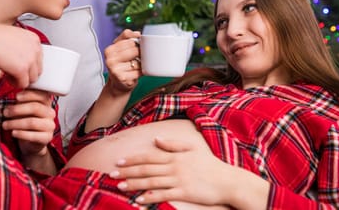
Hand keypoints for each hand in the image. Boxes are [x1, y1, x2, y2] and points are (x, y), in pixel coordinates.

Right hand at [0, 13, 42, 88]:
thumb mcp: (15, 38)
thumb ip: (24, 48)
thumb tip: (24, 60)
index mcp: (35, 40)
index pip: (39, 59)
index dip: (28, 65)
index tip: (19, 66)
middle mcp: (36, 49)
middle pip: (37, 70)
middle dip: (26, 73)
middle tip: (14, 72)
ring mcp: (30, 60)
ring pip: (32, 79)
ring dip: (21, 79)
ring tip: (9, 74)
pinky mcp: (22, 70)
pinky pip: (23, 84)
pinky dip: (14, 83)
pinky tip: (6, 77)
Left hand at [2, 89, 55, 156]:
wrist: (31, 141)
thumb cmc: (26, 121)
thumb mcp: (23, 109)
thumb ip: (21, 102)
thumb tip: (11, 96)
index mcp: (46, 103)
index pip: (41, 95)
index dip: (28, 95)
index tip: (16, 97)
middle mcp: (50, 113)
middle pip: (35, 108)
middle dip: (17, 110)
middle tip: (5, 112)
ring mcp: (50, 126)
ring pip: (32, 122)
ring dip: (15, 123)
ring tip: (5, 124)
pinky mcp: (47, 138)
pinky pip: (33, 136)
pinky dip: (21, 134)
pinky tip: (13, 133)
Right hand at [103, 29, 141, 96]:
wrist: (118, 84)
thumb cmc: (121, 64)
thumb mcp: (121, 48)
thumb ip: (127, 37)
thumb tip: (137, 33)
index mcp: (109, 50)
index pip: (130, 40)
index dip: (137, 43)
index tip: (136, 48)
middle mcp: (109, 59)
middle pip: (134, 50)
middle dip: (140, 53)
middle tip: (137, 58)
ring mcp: (115, 69)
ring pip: (137, 61)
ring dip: (140, 64)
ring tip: (135, 66)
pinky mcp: (122, 78)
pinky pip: (138, 71)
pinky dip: (140, 72)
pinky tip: (135, 73)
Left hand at [110, 137, 233, 206]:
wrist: (228, 180)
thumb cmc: (210, 165)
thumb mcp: (192, 148)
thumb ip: (173, 144)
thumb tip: (156, 139)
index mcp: (175, 155)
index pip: (148, 156)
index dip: (132, 159)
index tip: (118, 161)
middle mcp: (174, 166)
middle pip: (146, 168)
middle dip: (127, 171)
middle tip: (111, 174)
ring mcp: (179, 179)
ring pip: (151, 181)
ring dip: (134, 183)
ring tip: (120, 186)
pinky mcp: (184, 192)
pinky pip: (163, 194)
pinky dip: (150, 197)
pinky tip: (139, 199)